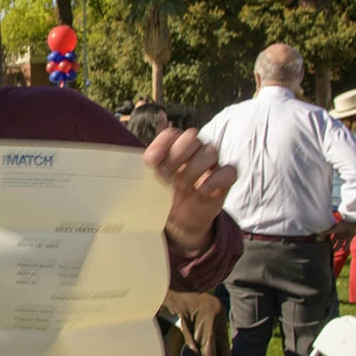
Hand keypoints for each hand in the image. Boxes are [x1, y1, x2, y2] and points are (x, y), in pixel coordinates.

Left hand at [143, 128, 237, 253]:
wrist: (179, 221)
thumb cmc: (163, 196)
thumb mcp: (149, 183)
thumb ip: (143, 170)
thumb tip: (126, 162)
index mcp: (173, 149)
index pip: (171, 134)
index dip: (162, 144)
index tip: (150, 162)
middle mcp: (194, 152)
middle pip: (192, 137)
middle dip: (176, 155)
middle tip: (164, 176)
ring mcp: (211, 165)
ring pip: (210, 151)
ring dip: (193, 167)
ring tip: (181, 186)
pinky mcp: (224, 180)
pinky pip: (229, 171)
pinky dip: (215, 179)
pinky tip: (201, 189)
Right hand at [328, 219, 355, 252]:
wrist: (351, 223)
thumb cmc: (342, 225)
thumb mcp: (333, 229)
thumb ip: (327, 232)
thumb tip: (319, 234)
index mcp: (336, 233)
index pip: (332, 240)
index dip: (330, 243)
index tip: (328, 247)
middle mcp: (340, 236)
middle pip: (336, 242)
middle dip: (334, 246)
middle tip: (332, 251)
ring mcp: (345, 237)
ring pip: (341, 243)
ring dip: (339, 247)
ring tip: (336, 251)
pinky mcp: (350, 238)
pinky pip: (347, 243)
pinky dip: (346, 246)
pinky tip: (343, 250)